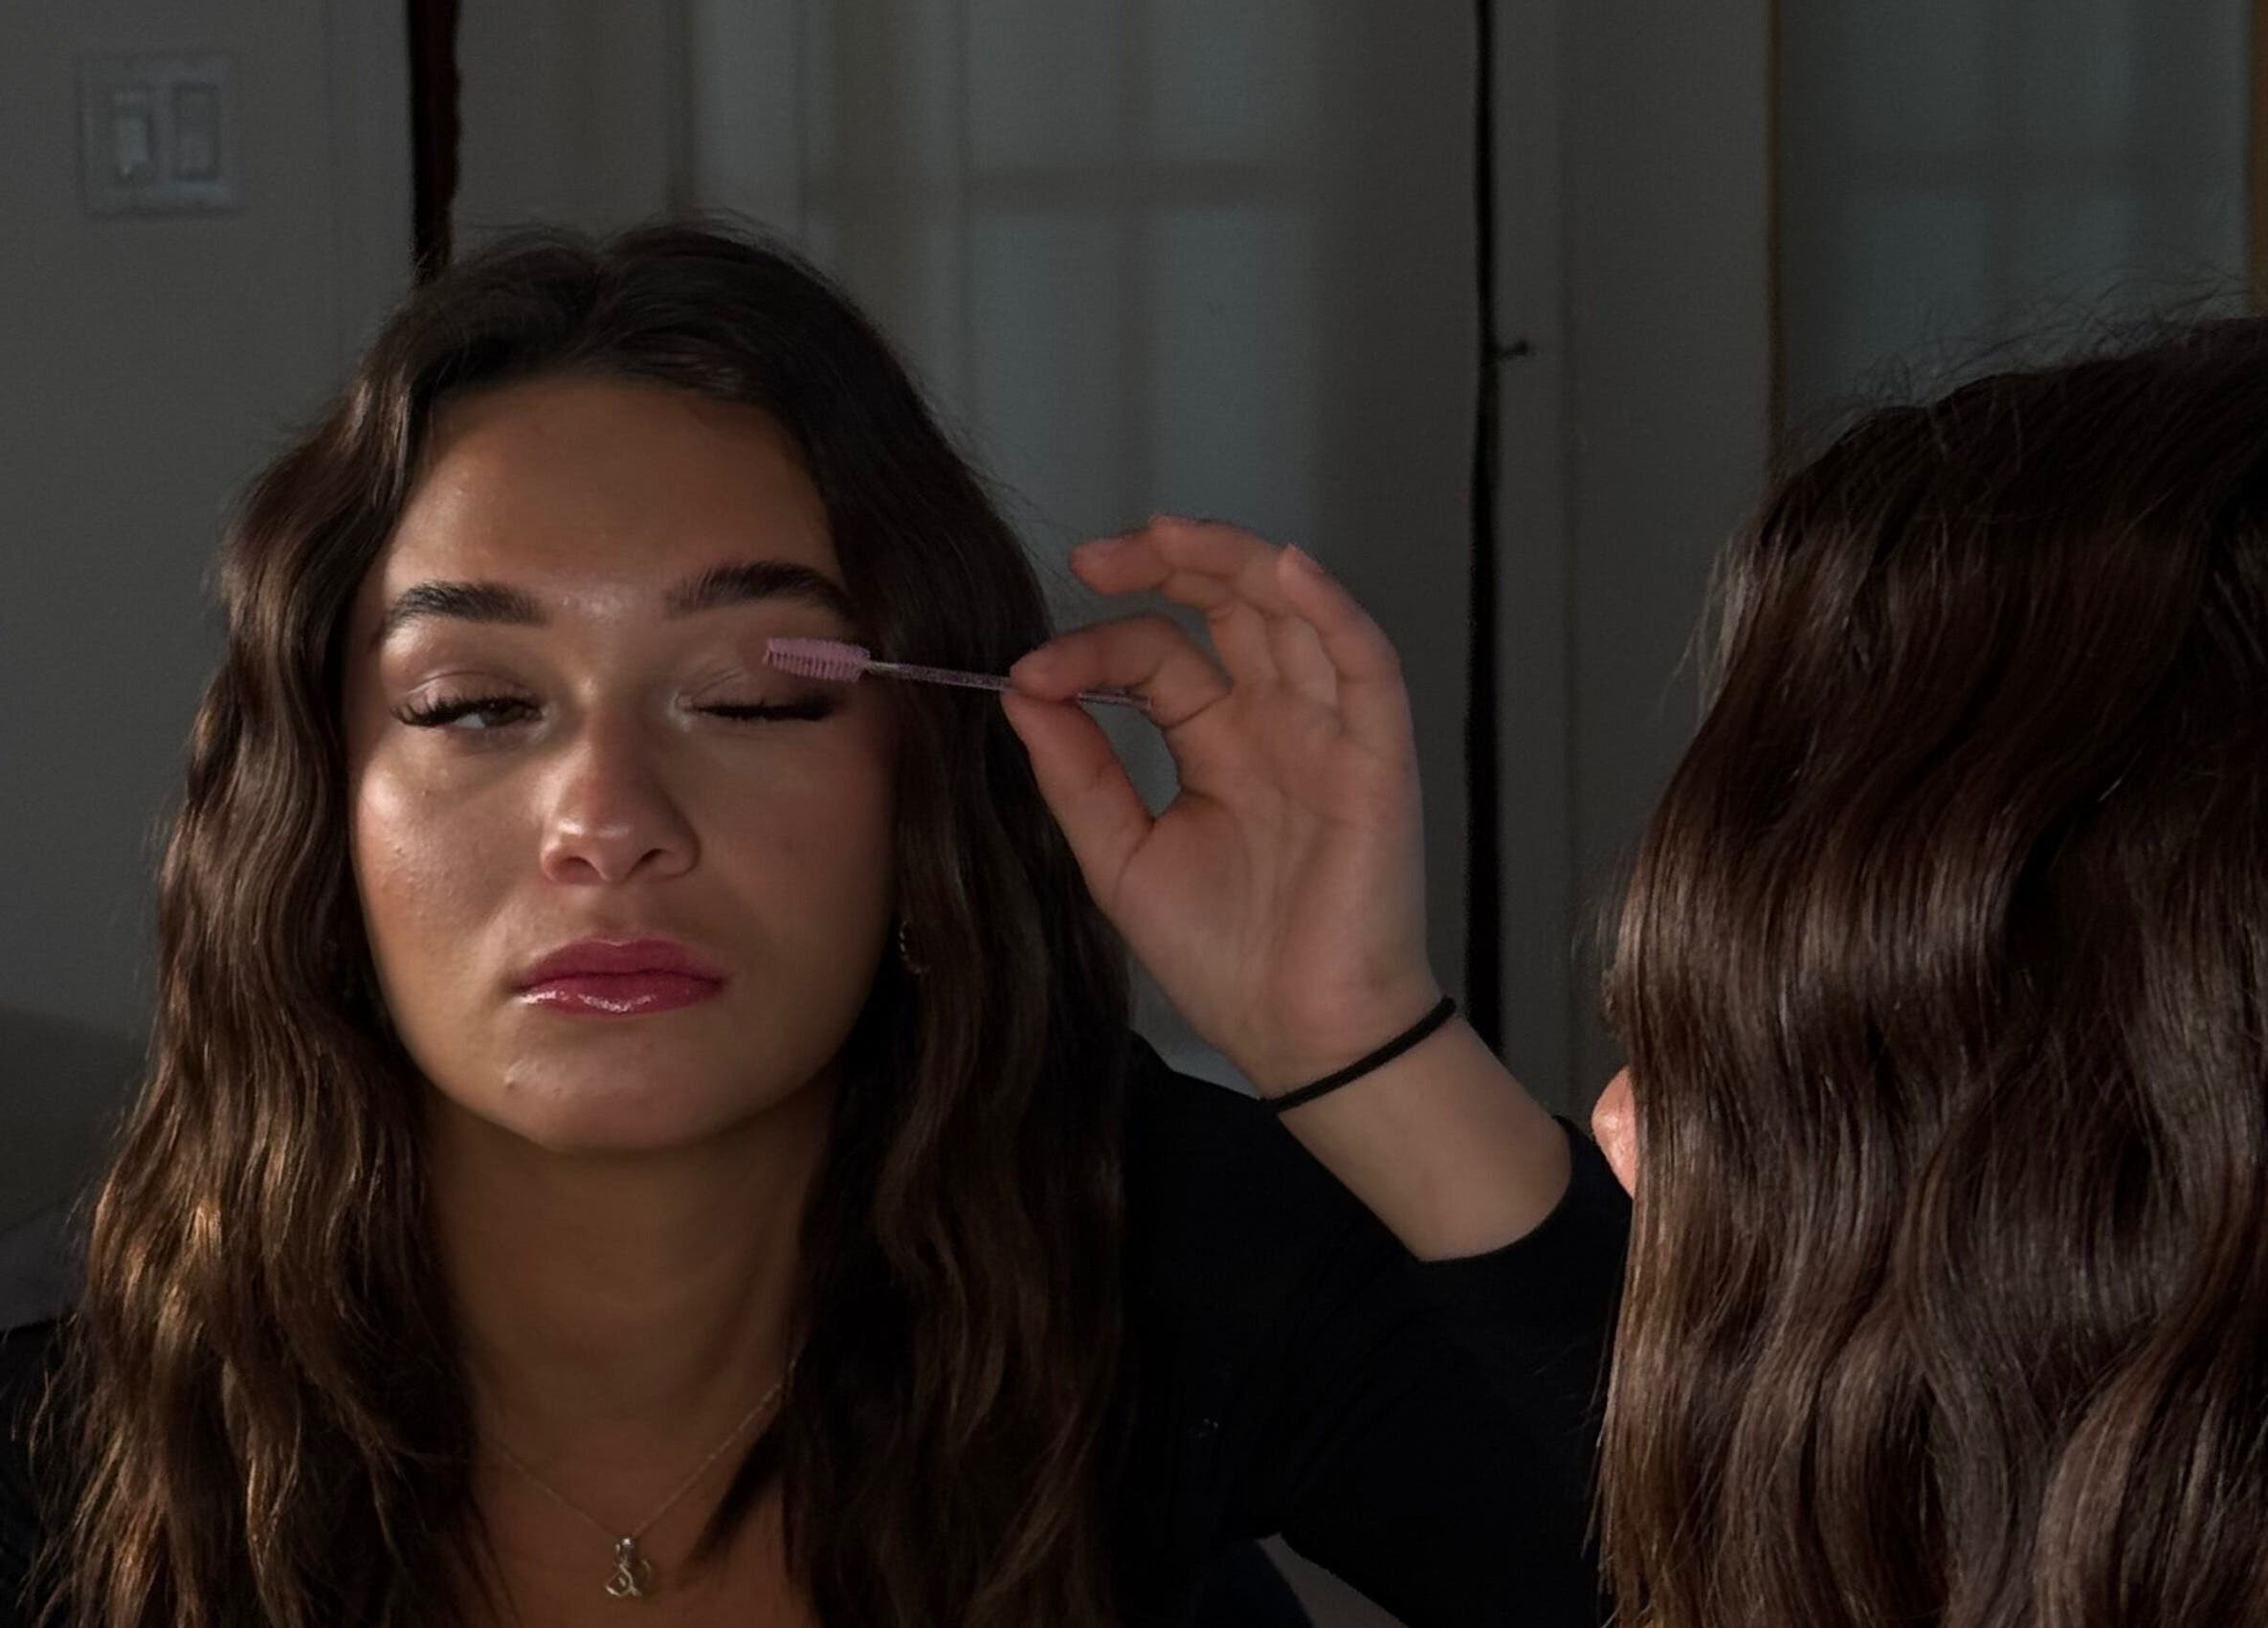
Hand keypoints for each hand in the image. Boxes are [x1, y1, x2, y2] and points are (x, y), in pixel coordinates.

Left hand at [999, 518, 1442, 1094]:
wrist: (1300, 1036)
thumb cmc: (1223, 958)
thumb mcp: (1122, 858)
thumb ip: (1077, 775)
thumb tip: (1019, 691)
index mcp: (1215, 741)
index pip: (1156, 657)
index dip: (1093, 650)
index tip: (1031, 674)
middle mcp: (1273, 721)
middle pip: (1227, 607)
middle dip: (1166, 564)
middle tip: (1093, 556)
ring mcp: (1328, 732)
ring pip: (1291, 613)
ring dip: (1235, 561)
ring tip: (1167, 534)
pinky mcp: (1377, 757)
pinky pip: (1365, 664)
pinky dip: (1332, 610)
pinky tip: (1285, 571)